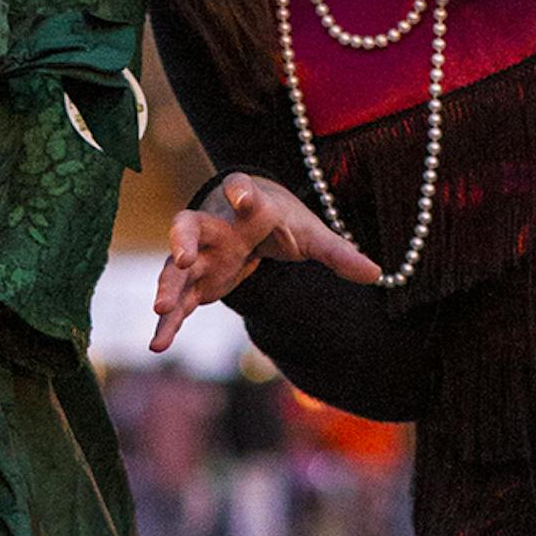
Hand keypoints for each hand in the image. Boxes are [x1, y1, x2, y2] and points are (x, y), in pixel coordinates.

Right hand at [151, 175, 379, 353]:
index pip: (242, 190)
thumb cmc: (281, 221)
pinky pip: (178, 300)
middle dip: (182, 241)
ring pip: (175, 267)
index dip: (241, 192)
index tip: (241, 197)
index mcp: (248, 207)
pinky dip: (168, 322)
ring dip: (168, 286)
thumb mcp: (312, 235)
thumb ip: (339, 253)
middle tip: (181, 257)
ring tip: (160, 310)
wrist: (248, 216)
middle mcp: (216, 226)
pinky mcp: (194, 280)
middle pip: (189, 225)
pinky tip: (158, 344)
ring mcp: (200, 253)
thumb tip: (376, 273)